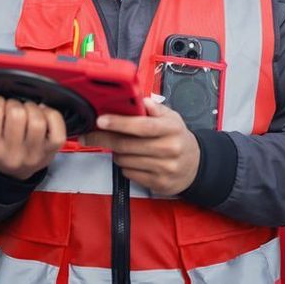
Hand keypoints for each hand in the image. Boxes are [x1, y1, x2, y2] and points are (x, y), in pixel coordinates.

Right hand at [0, 95, 66, 180]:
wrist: (11, 172)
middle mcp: (11, 155)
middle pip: (17, 113)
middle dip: (14, 104)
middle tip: (11, 109)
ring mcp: (33, 154)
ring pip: (37, 119)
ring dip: (32, 108)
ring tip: (26, 111)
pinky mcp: (51, 151)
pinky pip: (57, 128)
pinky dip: (51, 115)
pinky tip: (42, 114)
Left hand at [80, 97, 199, 195]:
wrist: (195, 166)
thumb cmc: (177, 138)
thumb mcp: (172, 118)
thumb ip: (155, 108)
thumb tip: (141, 100)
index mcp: (171, 129)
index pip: (142, 126)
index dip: (119, 123)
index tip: (101, 121)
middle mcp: (169, 149)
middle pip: (127, 145)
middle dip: (104, 139)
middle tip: (89, 135)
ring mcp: (164, 168)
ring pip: (124, 160)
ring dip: (116, 152)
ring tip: (121, 146)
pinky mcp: (158, 183)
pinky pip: (129, 173)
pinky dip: (124, 165)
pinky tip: (132, 159)